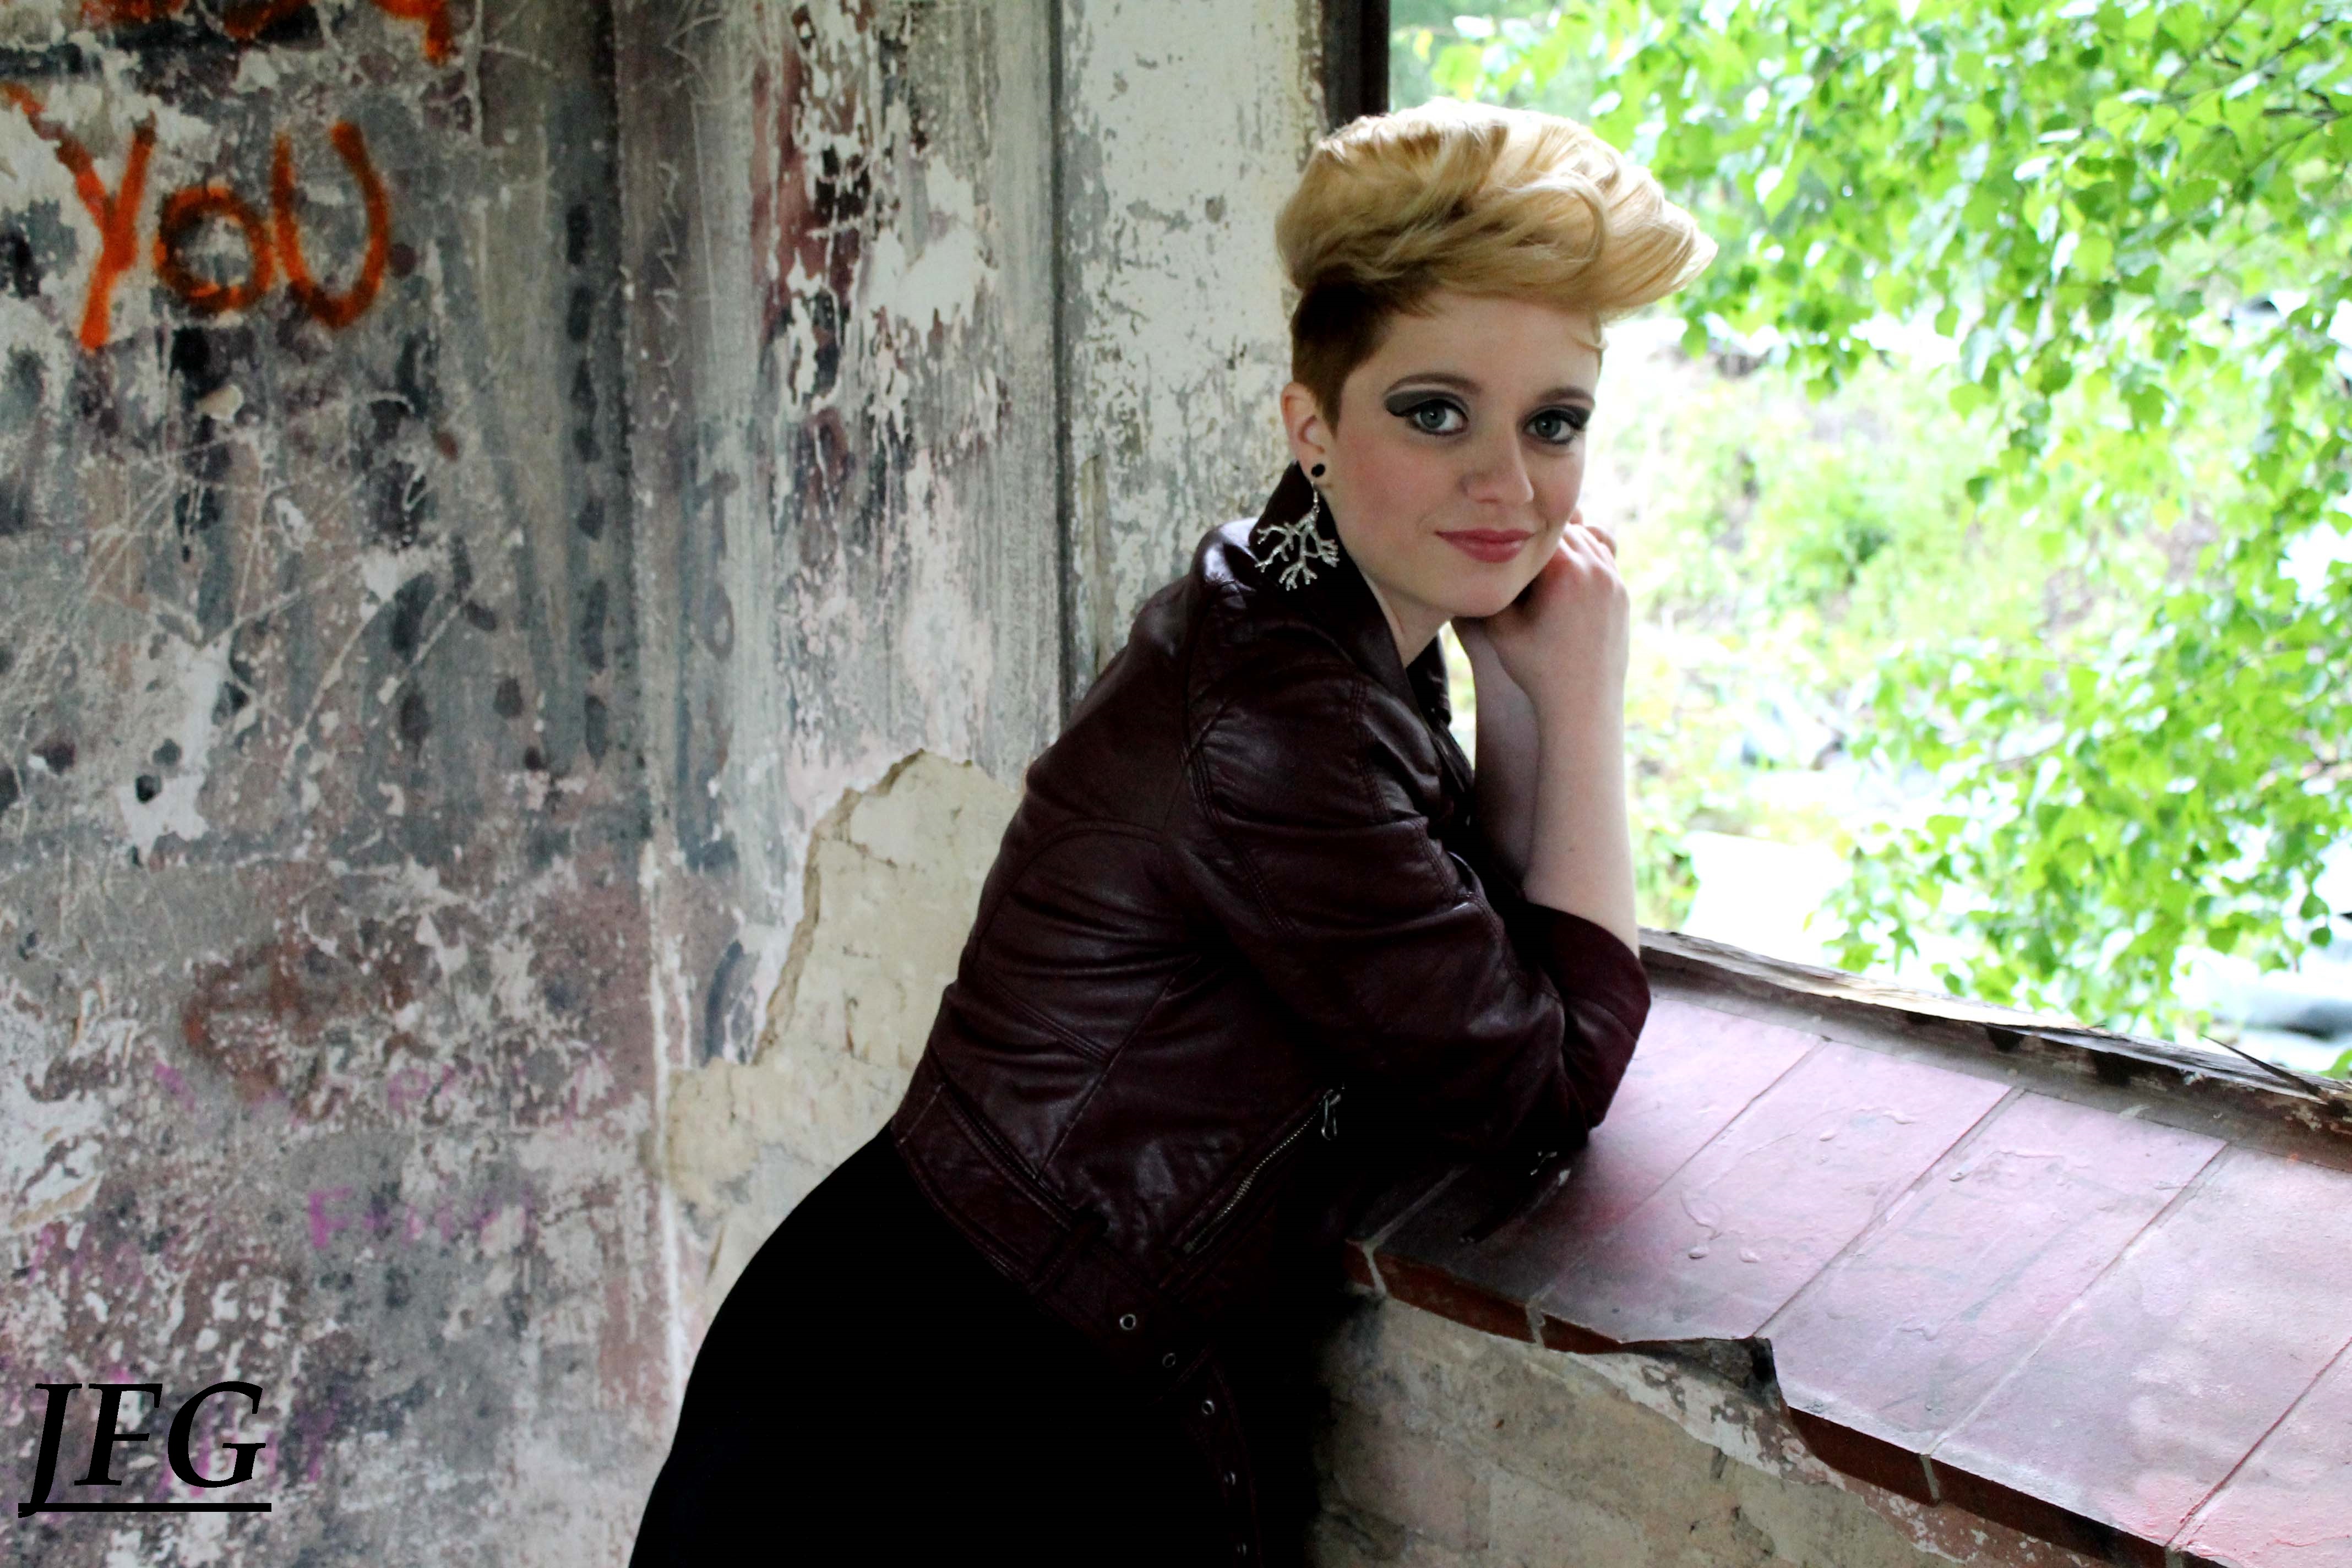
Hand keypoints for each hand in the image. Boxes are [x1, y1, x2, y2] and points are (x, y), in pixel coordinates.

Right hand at [1477, 508, 1629, 720]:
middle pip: (1561, 528)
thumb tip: (1482, 553)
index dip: (1512, 535)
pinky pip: (1603, 556)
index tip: (1499, 547)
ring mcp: (1613, 578)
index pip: (1533, 530)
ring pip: (1585, 536)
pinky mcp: (1621, 592)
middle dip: (1537, 537)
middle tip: (1516, 552)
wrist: (1584, 704)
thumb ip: (1492, 585)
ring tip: (1539, 563)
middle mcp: (1594, 567)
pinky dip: (1584, 556)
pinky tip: (1565, 573)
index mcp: (1564, 571)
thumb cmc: (1536, 669)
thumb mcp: (1500, 628)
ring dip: (1562, 543)